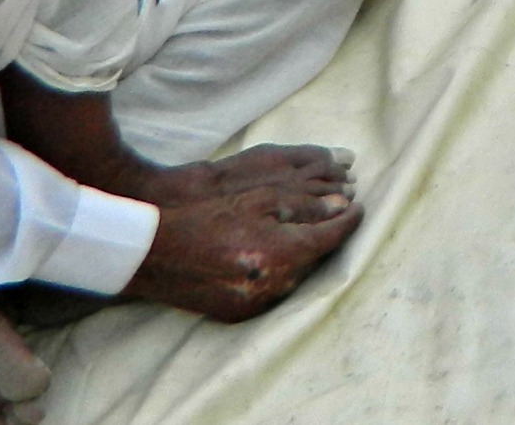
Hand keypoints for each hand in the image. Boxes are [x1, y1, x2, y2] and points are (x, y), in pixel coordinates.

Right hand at [124, 168, 361, 321]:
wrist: (155, 254)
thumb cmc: (207, 217)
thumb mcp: (259, 199)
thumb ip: (305, 204)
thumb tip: (343, 205)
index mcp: (278, 252)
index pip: (330, 238)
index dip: (348, 221)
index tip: (359, 208)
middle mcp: (271, 285)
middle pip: (317, 260)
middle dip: (327, 238)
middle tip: (334, 218)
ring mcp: (255, 304)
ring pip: (298, 278)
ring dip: (305, 257)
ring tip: (304, 236)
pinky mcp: (240, 315)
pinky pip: (275, 293)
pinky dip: (282, 274)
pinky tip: (277, 256)